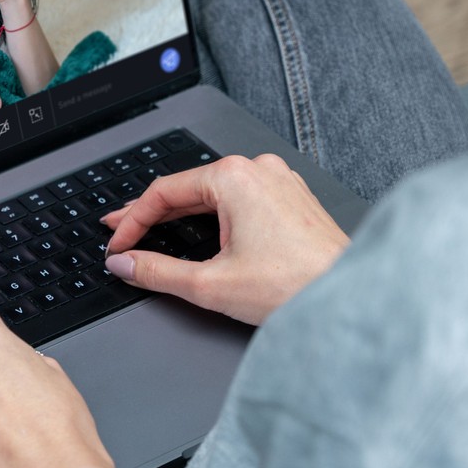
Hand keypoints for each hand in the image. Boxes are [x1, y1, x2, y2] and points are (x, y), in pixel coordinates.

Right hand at [100, 153, 349, 325]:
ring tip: (155, 232)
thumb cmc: (295, 286)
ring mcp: (279, 182)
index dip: (132, 221)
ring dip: (184, 215)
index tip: (117, 244)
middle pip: (188, 189)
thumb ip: (157, 272)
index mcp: (234, 177)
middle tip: (123, 232)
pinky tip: (203, 233)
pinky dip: (215, 217)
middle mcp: (258, 170)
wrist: (349, 297)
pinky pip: (242, 201)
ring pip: (215, 195)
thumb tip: (126, 264)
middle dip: (152, 214)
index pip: (164, 192)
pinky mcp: (292, 200)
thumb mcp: (210, 284)